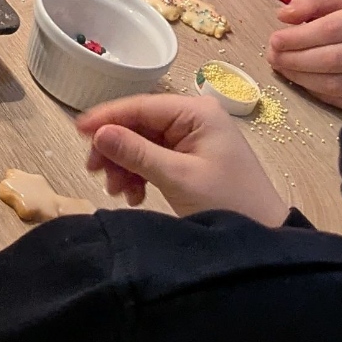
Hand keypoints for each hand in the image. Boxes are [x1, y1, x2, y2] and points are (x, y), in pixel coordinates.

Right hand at [81, 93, 288, 225]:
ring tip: (119, 192)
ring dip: (125, 165)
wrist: (264, 236)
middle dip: (116, 148)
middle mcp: (195, 118)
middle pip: (139, 124)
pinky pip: (154, 158)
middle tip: (96, 173)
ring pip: (143, 143)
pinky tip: (134, 195)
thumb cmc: (228, 202)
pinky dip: (139, 174)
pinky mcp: (192, 159)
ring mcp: (194, 138)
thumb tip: (99, 133)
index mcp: (197, 112)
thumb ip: (136, 152)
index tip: (77, 131)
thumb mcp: (177, 177)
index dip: (107, 118)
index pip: (141, 106)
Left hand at [268, 0, 341, 110]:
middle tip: (273, 57)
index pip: (331, 29)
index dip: (299, 37)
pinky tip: (303, 81)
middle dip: (295, 60)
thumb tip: (285, 14)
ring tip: (283, 68)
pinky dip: (317, 93)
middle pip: (332, 59)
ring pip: (337, 85)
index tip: (274, 40)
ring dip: (302, 79)